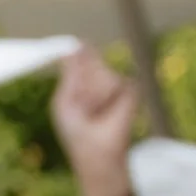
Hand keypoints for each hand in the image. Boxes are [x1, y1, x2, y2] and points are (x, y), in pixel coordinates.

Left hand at [52, 45, 140, 195]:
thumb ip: (69, 74)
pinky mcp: (129, 89)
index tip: (77, 45)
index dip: (78, 51)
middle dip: (81, 80)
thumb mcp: (65, 101)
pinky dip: (105, 96)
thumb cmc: (76, 132)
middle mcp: (100, 78)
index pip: (80, 56)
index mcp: (82, 81)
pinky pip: (114, 81)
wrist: (96, 151)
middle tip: (80, 104)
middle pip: (90, 59)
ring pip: (101, 71)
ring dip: (91, 93)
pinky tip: (106, 109)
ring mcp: (116, 82)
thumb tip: (71, 48)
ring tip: (92, 111)